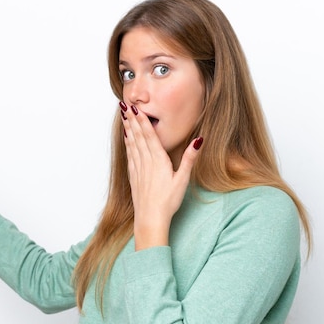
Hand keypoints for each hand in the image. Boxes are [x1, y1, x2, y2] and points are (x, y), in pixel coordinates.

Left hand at [120, 104, 202, 249]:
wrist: (150, 218)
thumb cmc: (168, 201)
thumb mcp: (183, 179)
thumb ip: (190, 158)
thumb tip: (199, 140)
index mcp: (158, 160)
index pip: (149, 135)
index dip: (142, 120)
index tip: (136, 107)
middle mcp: (146, 162)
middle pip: (138, 136)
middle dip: (132, 120)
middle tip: (125, 105)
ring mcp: (138, 169)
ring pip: (132, 144)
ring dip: (128, 129)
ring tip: (124, 116)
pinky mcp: (134, 176)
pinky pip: (130, 155)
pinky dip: (127, 144)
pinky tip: (126, 138)